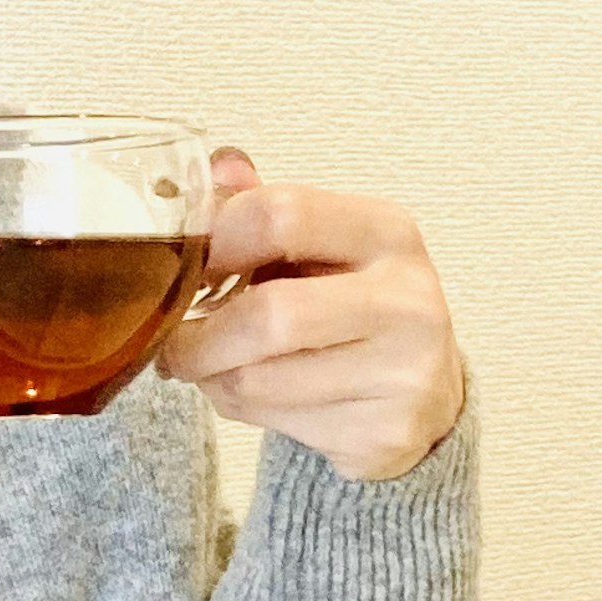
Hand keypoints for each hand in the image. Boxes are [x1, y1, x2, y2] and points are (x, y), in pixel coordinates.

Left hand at [154, 149, 467, 482]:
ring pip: (259, 379)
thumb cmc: (356, 306)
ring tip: (212, 367)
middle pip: (271, 315)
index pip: (282, 213)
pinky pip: (276, 422)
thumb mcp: (322, 245)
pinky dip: (241, 409)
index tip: (187, 266)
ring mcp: (403, 371)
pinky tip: (254, 394)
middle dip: (199, 336)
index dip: (215, 240)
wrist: (426, 393)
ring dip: (212, 377)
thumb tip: (215, 168)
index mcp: (386, 231)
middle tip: (174, 343)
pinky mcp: (385, 432)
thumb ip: (265, 205)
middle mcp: (405, 298)